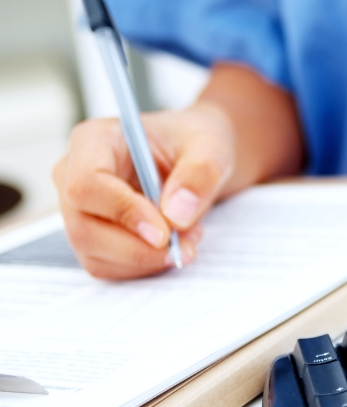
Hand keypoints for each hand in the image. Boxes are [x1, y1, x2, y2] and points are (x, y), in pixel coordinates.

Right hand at [52, 103, 236, 278]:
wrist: (199, 159)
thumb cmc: (197, 144)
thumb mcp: (212, 147)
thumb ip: (200, 174)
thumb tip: (176, 215)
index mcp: (95, 140)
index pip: (85, 184)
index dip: (123, 212)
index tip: (165, 232)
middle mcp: (74, 174)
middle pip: (84, 228)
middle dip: (138, 248)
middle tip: (186, 245)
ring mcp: (78, 208)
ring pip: (94, 254)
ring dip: (145, 259)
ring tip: (188, 239)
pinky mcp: (92, 234)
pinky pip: (106, 265)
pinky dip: (143, 265)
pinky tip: (173, 245)